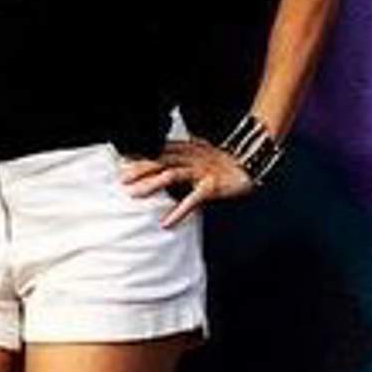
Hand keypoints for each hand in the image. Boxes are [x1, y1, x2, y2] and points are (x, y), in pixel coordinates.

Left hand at [121, 142, 252, 210]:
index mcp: (187, 149)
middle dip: (139, 169)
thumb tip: (166, 156)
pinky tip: (165, 222)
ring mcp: (201, 171)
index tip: (121, 160)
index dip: (140, 154)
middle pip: (160, 161)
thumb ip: (183, 154)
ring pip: (171, 175)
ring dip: (151, 185)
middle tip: (121, 179)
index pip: (159, 150)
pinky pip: (192, 200)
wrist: (251, 162)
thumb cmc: (223, 161)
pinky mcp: (211, 186)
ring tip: (134, 194)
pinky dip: (178, 211)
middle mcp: (191, 157)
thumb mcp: (201, 152)